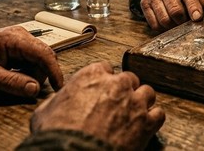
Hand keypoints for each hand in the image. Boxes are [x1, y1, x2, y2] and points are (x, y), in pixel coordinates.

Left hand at [0, 26, 63, 97]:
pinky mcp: (17, 48)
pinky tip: (11, 76)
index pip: (44, 54)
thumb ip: (11, 82)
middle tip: (24, 89)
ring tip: (10, 81)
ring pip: (39, 61)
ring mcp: (20, 41)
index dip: (54, 71)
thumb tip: (34, 90)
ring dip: (32, 75)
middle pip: (45, 57)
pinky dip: (27, 72)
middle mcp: (21, 36)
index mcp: (14, 39)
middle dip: (40, 75)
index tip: (59, 88)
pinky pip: (31, 61)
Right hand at [31, 62, 164, 149]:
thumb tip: (57, 103)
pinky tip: (146, 125)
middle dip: (124, 90)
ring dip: (141, 101)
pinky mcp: (146, 122)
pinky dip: (153, 119)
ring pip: (147, 93)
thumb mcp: (45, 112)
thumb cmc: (58, 134)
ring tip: (134, 113)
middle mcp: (116, 84)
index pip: (104, 68)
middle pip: (128, 78)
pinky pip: (158, 114)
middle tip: (117, 103)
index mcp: (92, 76)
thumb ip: (57, 100)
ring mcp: (134, 102)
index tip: (102, 89)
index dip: (103, 80)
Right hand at [140, 0, 203, 30]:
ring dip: (175, 26)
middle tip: (189, 23)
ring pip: (164, 19)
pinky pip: (155, 24)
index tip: (198, 18)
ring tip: (180, 24)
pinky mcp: (144, 3)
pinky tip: (170, 24)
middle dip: (184, 20)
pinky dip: (164, 29)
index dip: (193, 7)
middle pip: (175, 9)